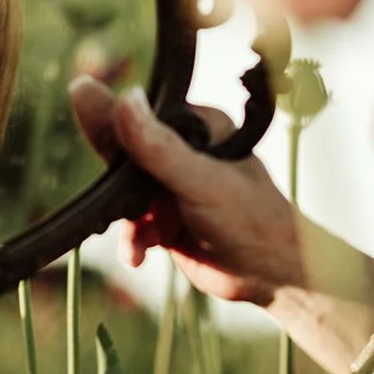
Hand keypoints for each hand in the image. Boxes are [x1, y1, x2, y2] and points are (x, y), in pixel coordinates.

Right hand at [68, 76, 302, 306]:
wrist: (269, 276)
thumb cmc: (249, 218)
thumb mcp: (199, 179)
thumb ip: (158, 145)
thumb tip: (125, 97)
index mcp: (199, 127)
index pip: (143, 115)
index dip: (117, 128)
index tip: (104, 149)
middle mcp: (183, 154)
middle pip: (128, 154)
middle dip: (116, 181)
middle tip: (107, 198)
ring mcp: (172, 189)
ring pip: (125, 194)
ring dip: (124, 217)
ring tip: (139, 233)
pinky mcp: (166, 221)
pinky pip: (133, 225)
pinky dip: (132, 240)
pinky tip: (138, 255)